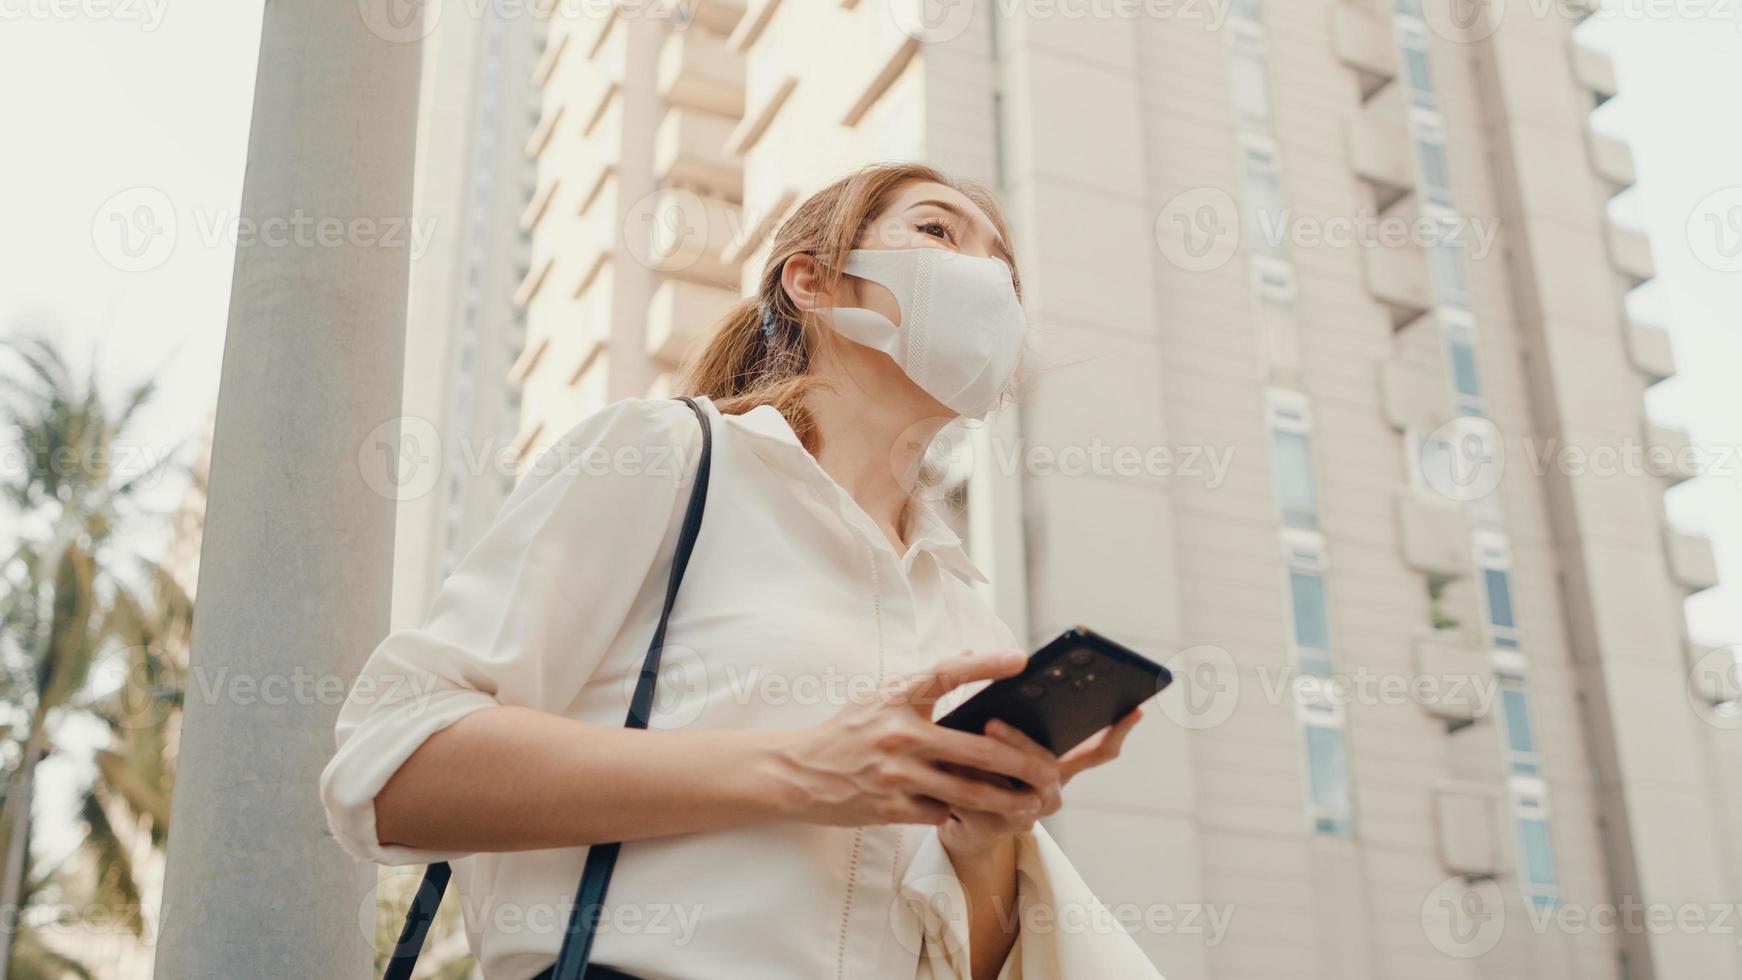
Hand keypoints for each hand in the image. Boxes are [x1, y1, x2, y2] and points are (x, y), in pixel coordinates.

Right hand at [771, 650, 1060, 827]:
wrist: (798, 773)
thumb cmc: (847, 731)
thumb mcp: (880, 695)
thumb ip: (925, 682)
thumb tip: (973, 654)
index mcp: (897, 698)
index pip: (947, 673)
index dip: (985, 664)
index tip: (1021, 661)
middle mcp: (900, 734)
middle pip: (976, 749)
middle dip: (1020, 762)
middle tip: (1051, 769)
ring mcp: (896, 774)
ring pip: (967, 791)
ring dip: (1007, 799)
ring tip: (1034, 802)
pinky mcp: (891, 808)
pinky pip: (941, 813)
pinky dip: (967, 815)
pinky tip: (991, 817)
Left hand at [938, 707, 1143, 859]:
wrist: (950, 807)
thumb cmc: (975, 758)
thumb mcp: (985, 723)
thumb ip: (985, 692)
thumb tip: (970, 649)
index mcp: (1058, 759)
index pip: (1098, 749)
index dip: (1118, 731)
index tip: (1134, 709)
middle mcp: (1053, 787)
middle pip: (1050, 764)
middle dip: (1024, 738)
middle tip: (998, 717)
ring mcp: (1031, 810)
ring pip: (1024, 784)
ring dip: (1004, 753)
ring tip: (987, 725)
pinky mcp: (1001, 824)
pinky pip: (991, 805)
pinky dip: (973, 781)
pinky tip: (956, 764)